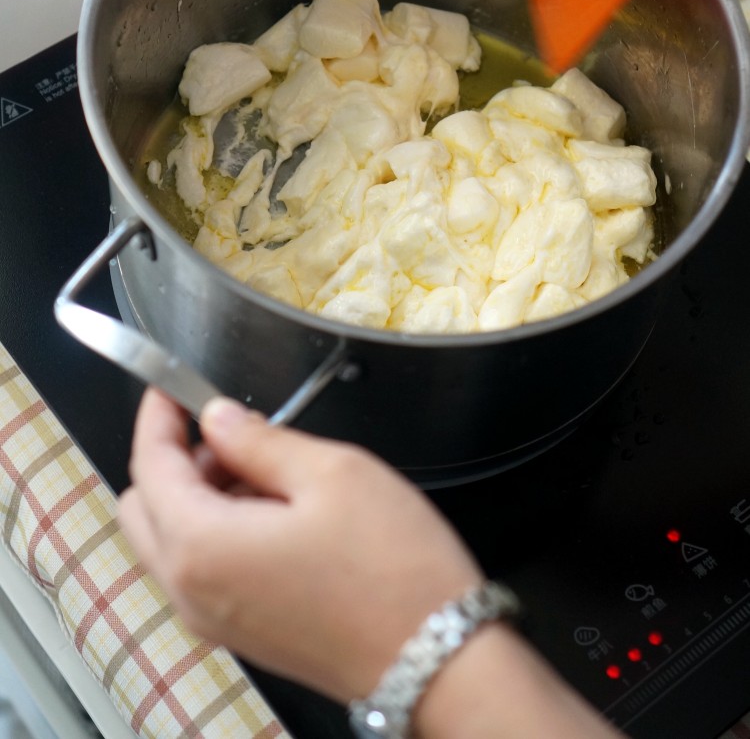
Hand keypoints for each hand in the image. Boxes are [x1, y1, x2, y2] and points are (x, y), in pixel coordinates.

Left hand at [118, 389, 482, 703]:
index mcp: (202, 545)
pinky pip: (201, 571)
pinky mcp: (242, 633)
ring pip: (169, 541)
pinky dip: (216, 531)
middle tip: (229, 429)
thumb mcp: (332, 473)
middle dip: (173, 458)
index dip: (158, 416)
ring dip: (197, 495)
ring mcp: (214, 620)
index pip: (150, 465)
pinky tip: (276, 510)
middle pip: (144, 508)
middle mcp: (192, 592)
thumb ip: (259, 440)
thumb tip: (219, 419)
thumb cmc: (392, 568)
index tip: (172, 387)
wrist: (436, 662)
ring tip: (267, 468)